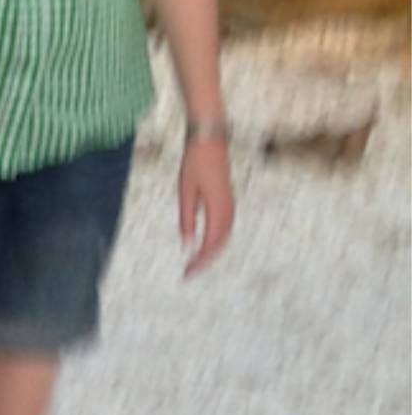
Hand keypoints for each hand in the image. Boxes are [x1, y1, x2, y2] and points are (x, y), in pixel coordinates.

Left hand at [178, 133, 233, 272]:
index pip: (211, 243)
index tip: (188, 274)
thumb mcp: (185, 191)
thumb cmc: (195, 163)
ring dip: (211, 251)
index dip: (200, 261)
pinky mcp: (226, 200)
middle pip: (220, 243)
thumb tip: (187, 244)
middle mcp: (228, 209)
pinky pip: (224, 226)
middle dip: (205, 260)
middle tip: (188, 274)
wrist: (209, 140)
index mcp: (218, 208)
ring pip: (224, 236)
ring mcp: (229, 204)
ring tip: (195, 264)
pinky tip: (204, 245)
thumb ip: (187, 218)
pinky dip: (215, 240)